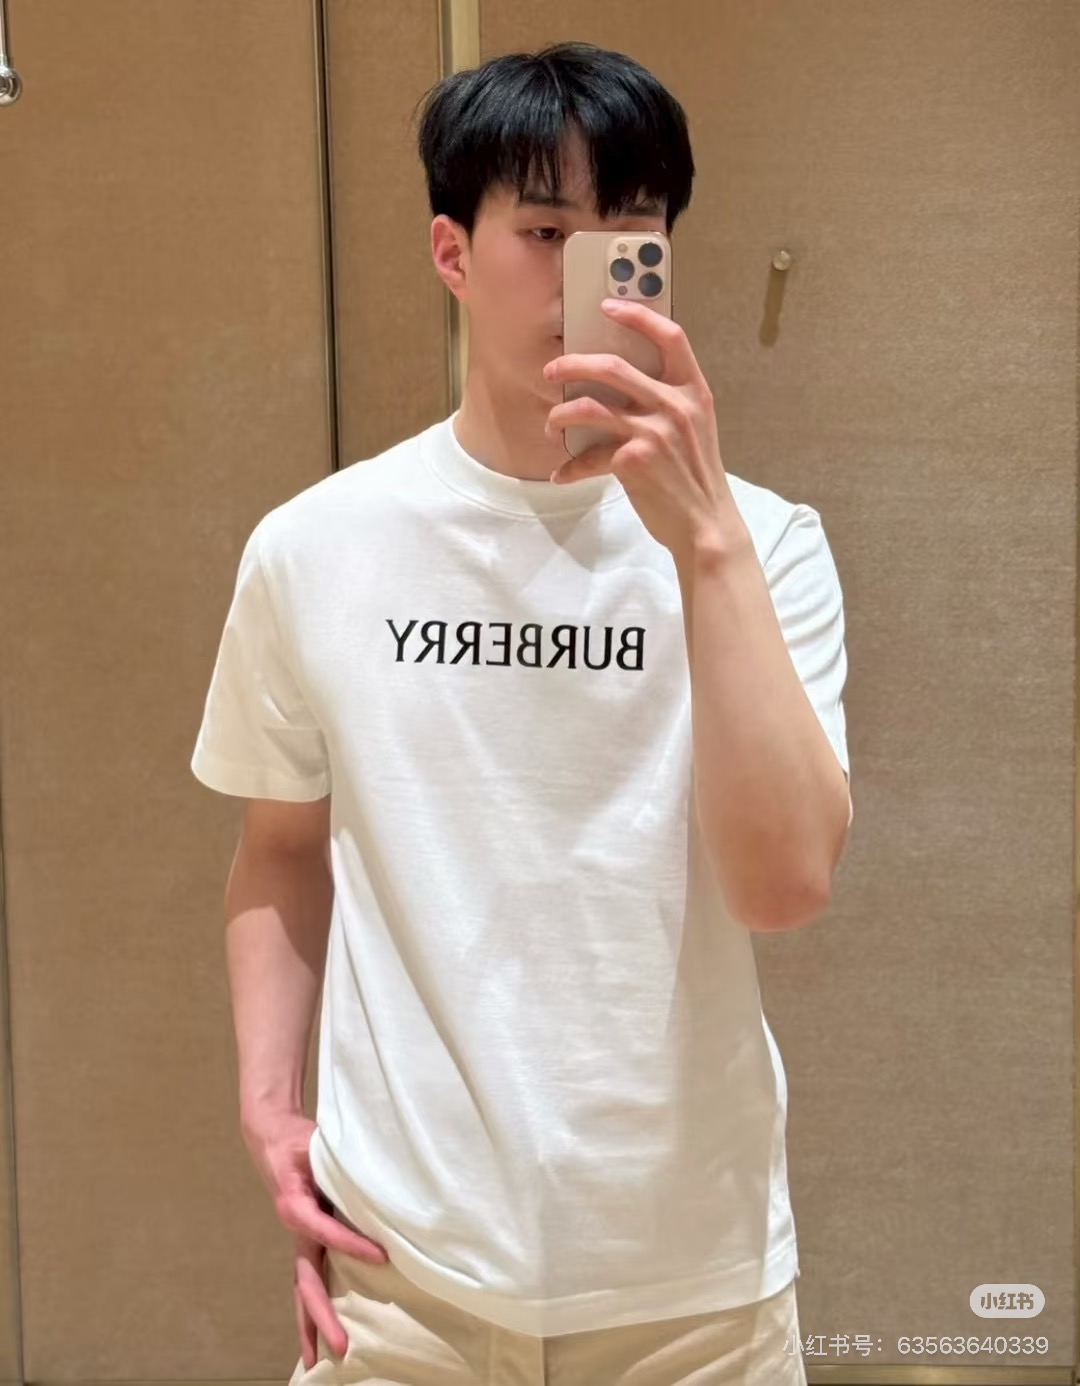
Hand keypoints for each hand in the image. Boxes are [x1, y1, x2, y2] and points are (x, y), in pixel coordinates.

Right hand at [241, 1108, 388, 1369]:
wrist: (272, 1137)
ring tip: (320, 1360)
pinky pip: (310, 1277)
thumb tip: (369, 1173)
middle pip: (306, 1281)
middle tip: (342, 1348)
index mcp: (296, 1205)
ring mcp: (299, 1238)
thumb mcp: (316, 1145)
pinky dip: (314, 1307)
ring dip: (313, 1323)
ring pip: (304, 1288)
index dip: (352, 1244)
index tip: (383, 1256)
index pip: (325, 1231)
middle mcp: (296, 1228)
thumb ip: (337, 1162)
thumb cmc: (298, 1140)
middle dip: (322, 1317)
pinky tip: (321, 1332)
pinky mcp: (307, 1239)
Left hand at [543, 298, 748, 563]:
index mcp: (694, 391)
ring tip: (550, 422)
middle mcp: (675, 405)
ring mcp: (654, 432)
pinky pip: (589, 456)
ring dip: (560, 413)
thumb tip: (623, 385)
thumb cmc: (696, 477)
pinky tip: (561, 474)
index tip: (608, 306)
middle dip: (573, 364)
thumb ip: (670, 402)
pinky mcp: (634, 461)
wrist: (706, 524)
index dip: (638, 315)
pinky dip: (570, 467)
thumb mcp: (695, 429)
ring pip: (590, 407)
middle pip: (613, 367)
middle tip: (551, 370)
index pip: (671, 336)